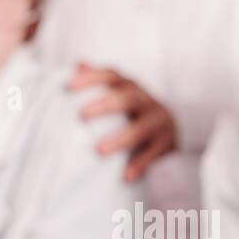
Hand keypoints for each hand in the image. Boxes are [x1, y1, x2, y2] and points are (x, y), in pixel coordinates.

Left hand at [69, 64, 176, 181]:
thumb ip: (99, 81)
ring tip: (98, 151)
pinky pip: (155, 153)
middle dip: (105, 105)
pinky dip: (141, 163)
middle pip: (127, 98)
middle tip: (81, 115)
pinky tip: (126, 176)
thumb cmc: (133, 113)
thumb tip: (78, 63)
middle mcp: (146, 100)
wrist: (170, 132)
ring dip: (120, 139)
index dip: (92, 78)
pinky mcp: (168, 143)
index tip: (69, 86)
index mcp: (130, 87)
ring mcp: (160, 121)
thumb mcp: (120, 95)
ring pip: (141, 128)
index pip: (111, 76)